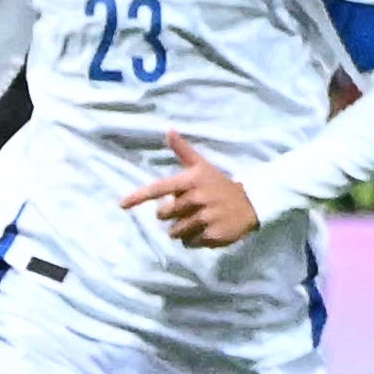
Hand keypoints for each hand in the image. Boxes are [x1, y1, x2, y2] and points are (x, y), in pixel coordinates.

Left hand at [124, 135, 264, 250]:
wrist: (252, 203)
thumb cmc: (219, 185)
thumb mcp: (202, 167)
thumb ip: (183, 151)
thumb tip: (169, 130)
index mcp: (191, 181)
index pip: (159, 188)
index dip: (139, 196)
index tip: (122, 204)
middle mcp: (197, 198)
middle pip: (164, 216)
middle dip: (172, 215)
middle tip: (189, 210)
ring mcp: (206, 217)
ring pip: (175, 232)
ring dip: (183, 230)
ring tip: (199, 221)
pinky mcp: (213, 235)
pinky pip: (190, 243)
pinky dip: (195, 240)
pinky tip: (207, 230)